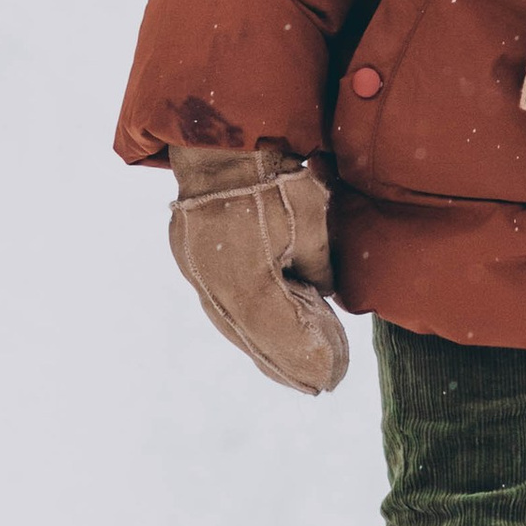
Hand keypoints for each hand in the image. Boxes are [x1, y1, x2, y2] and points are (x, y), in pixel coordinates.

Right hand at [169, 145, 349, 394]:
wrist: (220, 141)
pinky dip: (249, 328)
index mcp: (246, 279)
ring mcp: (198, 276)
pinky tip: (268, 339)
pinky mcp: (193, 263)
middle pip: (255, 341)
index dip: (308, 360)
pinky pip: (223, 308)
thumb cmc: (273, 175)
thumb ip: (320, 268)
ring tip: (299, 373)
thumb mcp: (312, 221)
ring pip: (236, 328)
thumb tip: (326, 297)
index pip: (282, 336)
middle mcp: (215, 287)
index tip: (333, 379)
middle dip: (290, 366)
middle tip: (324, 384)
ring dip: (268, 351)